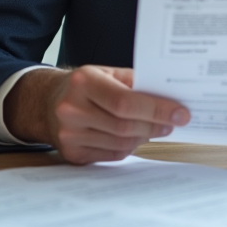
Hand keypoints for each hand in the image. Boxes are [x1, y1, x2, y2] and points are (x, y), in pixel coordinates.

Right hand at [5, 65, 189, 164]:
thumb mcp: (106, 73)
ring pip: (120, 143)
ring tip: (156, 128)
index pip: (125, 102)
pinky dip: (129, 146)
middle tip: (174, 122)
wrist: (46, 103)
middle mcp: (71, 109)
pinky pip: (111, 154)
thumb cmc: (85, 86)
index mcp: (83, 82)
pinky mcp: (72, 154)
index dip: (156, 109)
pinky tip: (135, 136)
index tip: (180, 113)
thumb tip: (170, 97)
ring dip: (144, 136)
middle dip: (155, 125)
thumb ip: (135, 82)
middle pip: (125, 126)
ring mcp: (69, 135)